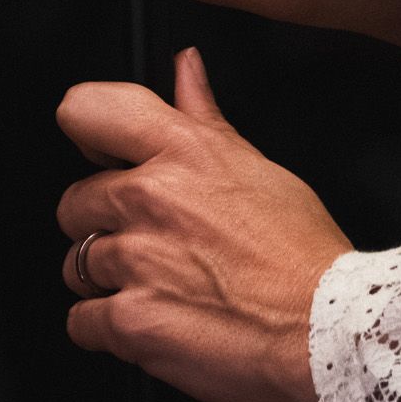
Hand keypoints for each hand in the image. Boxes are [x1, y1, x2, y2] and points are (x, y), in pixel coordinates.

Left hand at [56, 46, 351, 401]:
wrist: (326, 334)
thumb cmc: (303, 256)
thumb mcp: (257, 167)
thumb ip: (204, 115)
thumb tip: (185, 67)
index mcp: (182, 151)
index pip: (86, 109)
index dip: (83, 134)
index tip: (98, 155)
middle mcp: (150, 199)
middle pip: (74, 203)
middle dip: (102, 225)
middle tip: (147, 243)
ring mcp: (136, 261)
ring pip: (75, 265)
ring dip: (105, 281)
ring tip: (157, 288)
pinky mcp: (130, 322)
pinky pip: (81, 323)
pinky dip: (106, 331)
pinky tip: (150, 324)